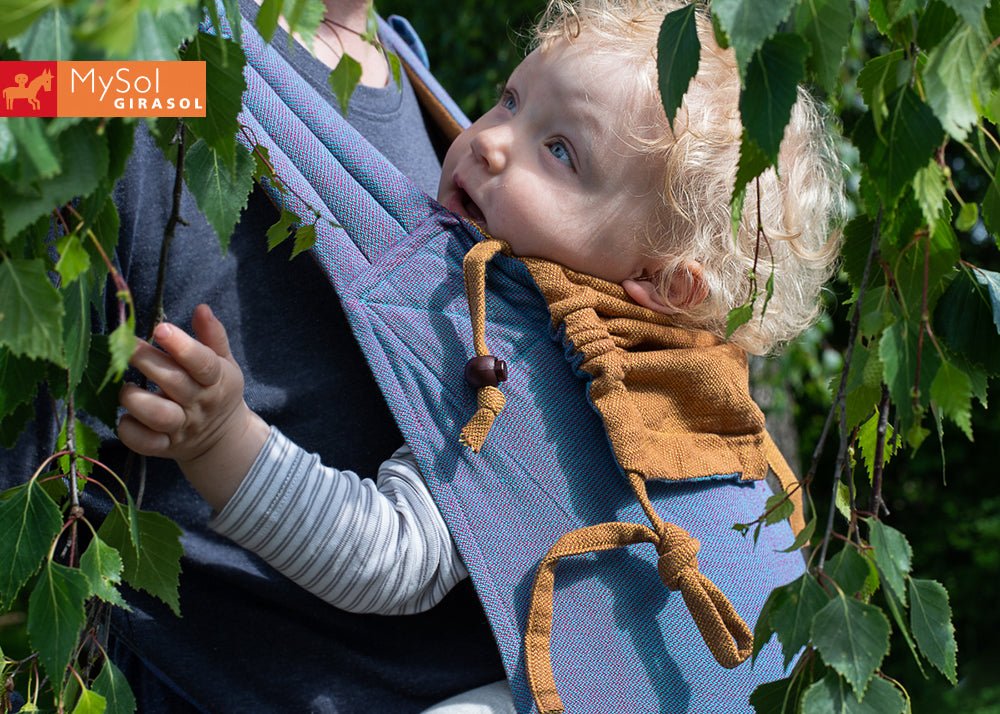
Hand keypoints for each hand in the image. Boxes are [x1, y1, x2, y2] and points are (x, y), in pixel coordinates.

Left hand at [118, 304, 268, 509]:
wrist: (222, 438)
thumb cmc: (217, 390)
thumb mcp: (224, 362)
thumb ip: (212, 336)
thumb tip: (202, 308)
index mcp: (217, 380)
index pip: (202, 363)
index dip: (182, 345)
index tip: (160, 327)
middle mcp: (199, 404)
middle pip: (174, 382)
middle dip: (146, 361)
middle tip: (122, 344)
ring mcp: (182, 427)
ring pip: (158, 415)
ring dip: (135, 398)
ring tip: (124, 386)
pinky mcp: (165, 447)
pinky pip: (144, 443)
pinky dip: (129, 430)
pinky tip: (125, 416)